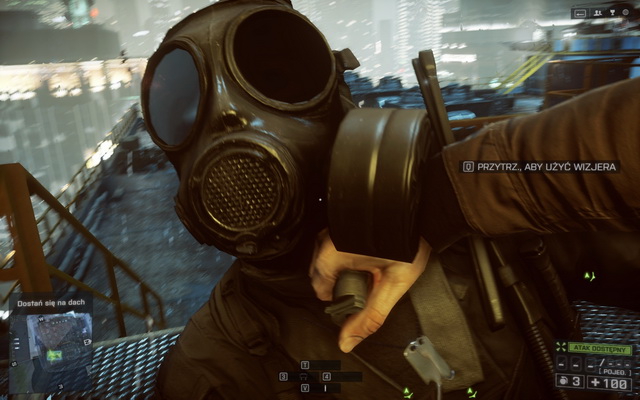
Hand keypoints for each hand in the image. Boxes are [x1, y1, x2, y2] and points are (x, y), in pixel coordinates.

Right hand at [309, 230, 430, 352]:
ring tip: (371, 264)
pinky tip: (368, 250)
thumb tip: (347, 341)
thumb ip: (369, 316)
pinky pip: (334, 243)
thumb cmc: (408, 242)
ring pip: (326, 258)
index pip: (321, 290)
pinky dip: (346, 252)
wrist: (418, 211)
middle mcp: (327, 239)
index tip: (359, 296)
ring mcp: (332, 227)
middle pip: (321, 274)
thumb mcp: (393, 286)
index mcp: (332, 256)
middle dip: (342, 282)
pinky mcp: (340, 220)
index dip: (341, 299)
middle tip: (369, 280)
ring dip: (344, 266)